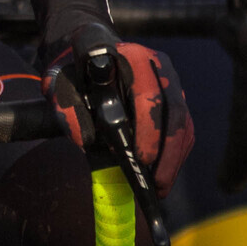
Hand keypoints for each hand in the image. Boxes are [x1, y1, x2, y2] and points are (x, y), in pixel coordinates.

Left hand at [42, 23, 193, 198]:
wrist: (91, 58)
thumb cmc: (77, 74)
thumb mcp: (61, 85)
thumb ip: (66, 107)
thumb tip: (85, 139)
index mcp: (129, 56)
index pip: (145, 92)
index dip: (147, 127)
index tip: (139, 158)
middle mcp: (157, 65)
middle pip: (172, 110)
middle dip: (164, 151)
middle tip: (151, 182)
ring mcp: (170, 82)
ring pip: (182, 123)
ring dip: (173, 159)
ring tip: (159, 189)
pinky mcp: (176, 99)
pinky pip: (184, 131)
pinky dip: (175, 157)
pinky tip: (162, 178)